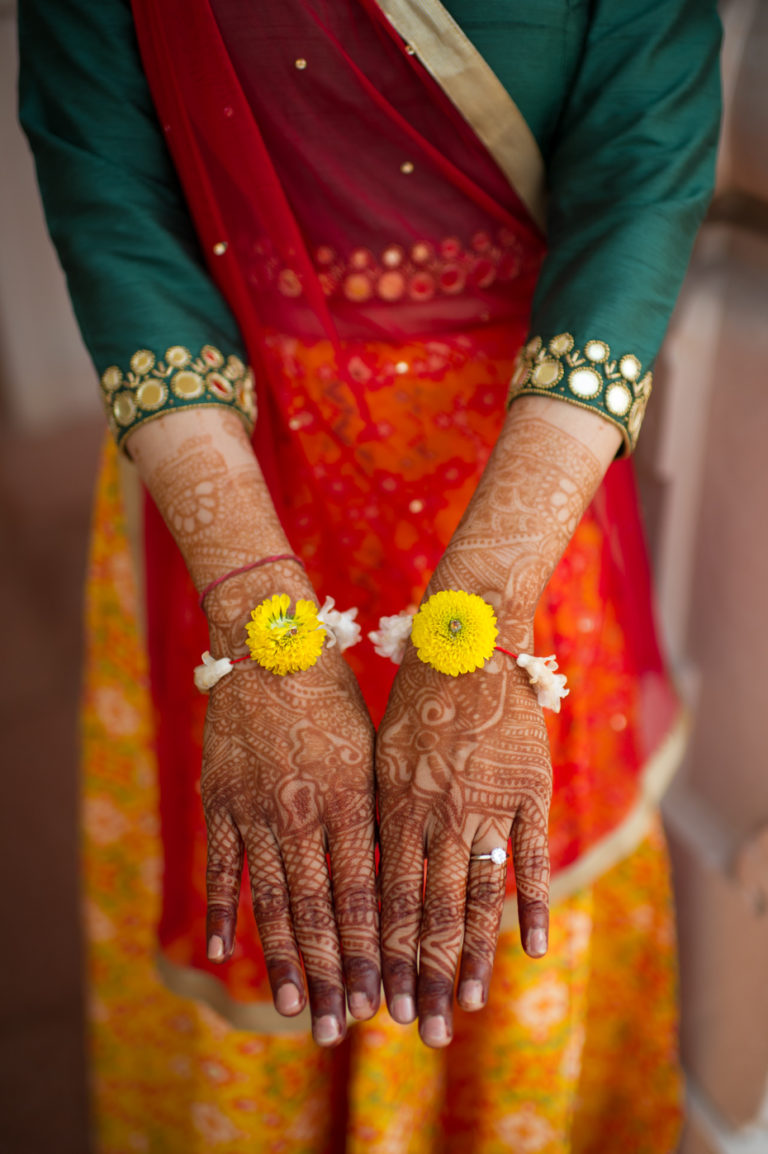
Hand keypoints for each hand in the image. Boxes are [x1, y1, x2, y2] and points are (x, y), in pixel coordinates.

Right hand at [202, 586, 378, 1046]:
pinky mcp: (219, 799)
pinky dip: (222, 909)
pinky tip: (222, 951)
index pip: (364, 894)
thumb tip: (401, 879)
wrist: (273, 646)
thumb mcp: (373, 751)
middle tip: (339, 1029)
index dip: (372, 952)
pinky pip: (221, 865)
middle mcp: (304, 812)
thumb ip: (380, 814)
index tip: (380, 1002)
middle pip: (320, 911)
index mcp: (350, 799)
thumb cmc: (337, 698)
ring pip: (273, 899)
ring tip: (293, 1009)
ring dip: (284, 959)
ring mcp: (255, 808)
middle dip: (333, 975)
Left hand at [377, 625, 551, 1047]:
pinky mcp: (527, 790)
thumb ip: (378, 816)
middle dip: (420, 976)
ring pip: (475, 895)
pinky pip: (529, 857)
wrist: (466, 644)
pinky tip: (531, 947)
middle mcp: (436, 814)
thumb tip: (362, 876)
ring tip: (466, 1004)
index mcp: (393, 806)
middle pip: (427, 911)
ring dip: (469, 955)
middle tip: (418, 1031)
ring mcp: (485, 804)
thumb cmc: (413, 699)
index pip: (384, 900)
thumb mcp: (379, 755)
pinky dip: (530, 904)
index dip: (381, 956)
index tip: (376, 1005)